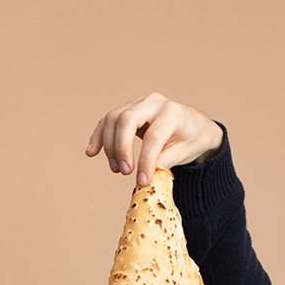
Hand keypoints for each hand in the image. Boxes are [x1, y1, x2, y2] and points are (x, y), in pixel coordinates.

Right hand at [85, 92, 224, 185]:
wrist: (193, 126)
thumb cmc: (190, 140)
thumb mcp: (184, 153)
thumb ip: (164, 161)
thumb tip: (144, 175)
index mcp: (172, 113)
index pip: (153, 137)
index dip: (145, 161)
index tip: (142, 181)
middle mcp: (154, 103)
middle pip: (126, 120)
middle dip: (121, 149)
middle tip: (124, 172)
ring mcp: (139, 103)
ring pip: (113, 119)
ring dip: (109, 146)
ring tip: (117, 169)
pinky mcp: (128, 109)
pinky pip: (108, 121)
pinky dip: (99, 136)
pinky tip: (91, 152)